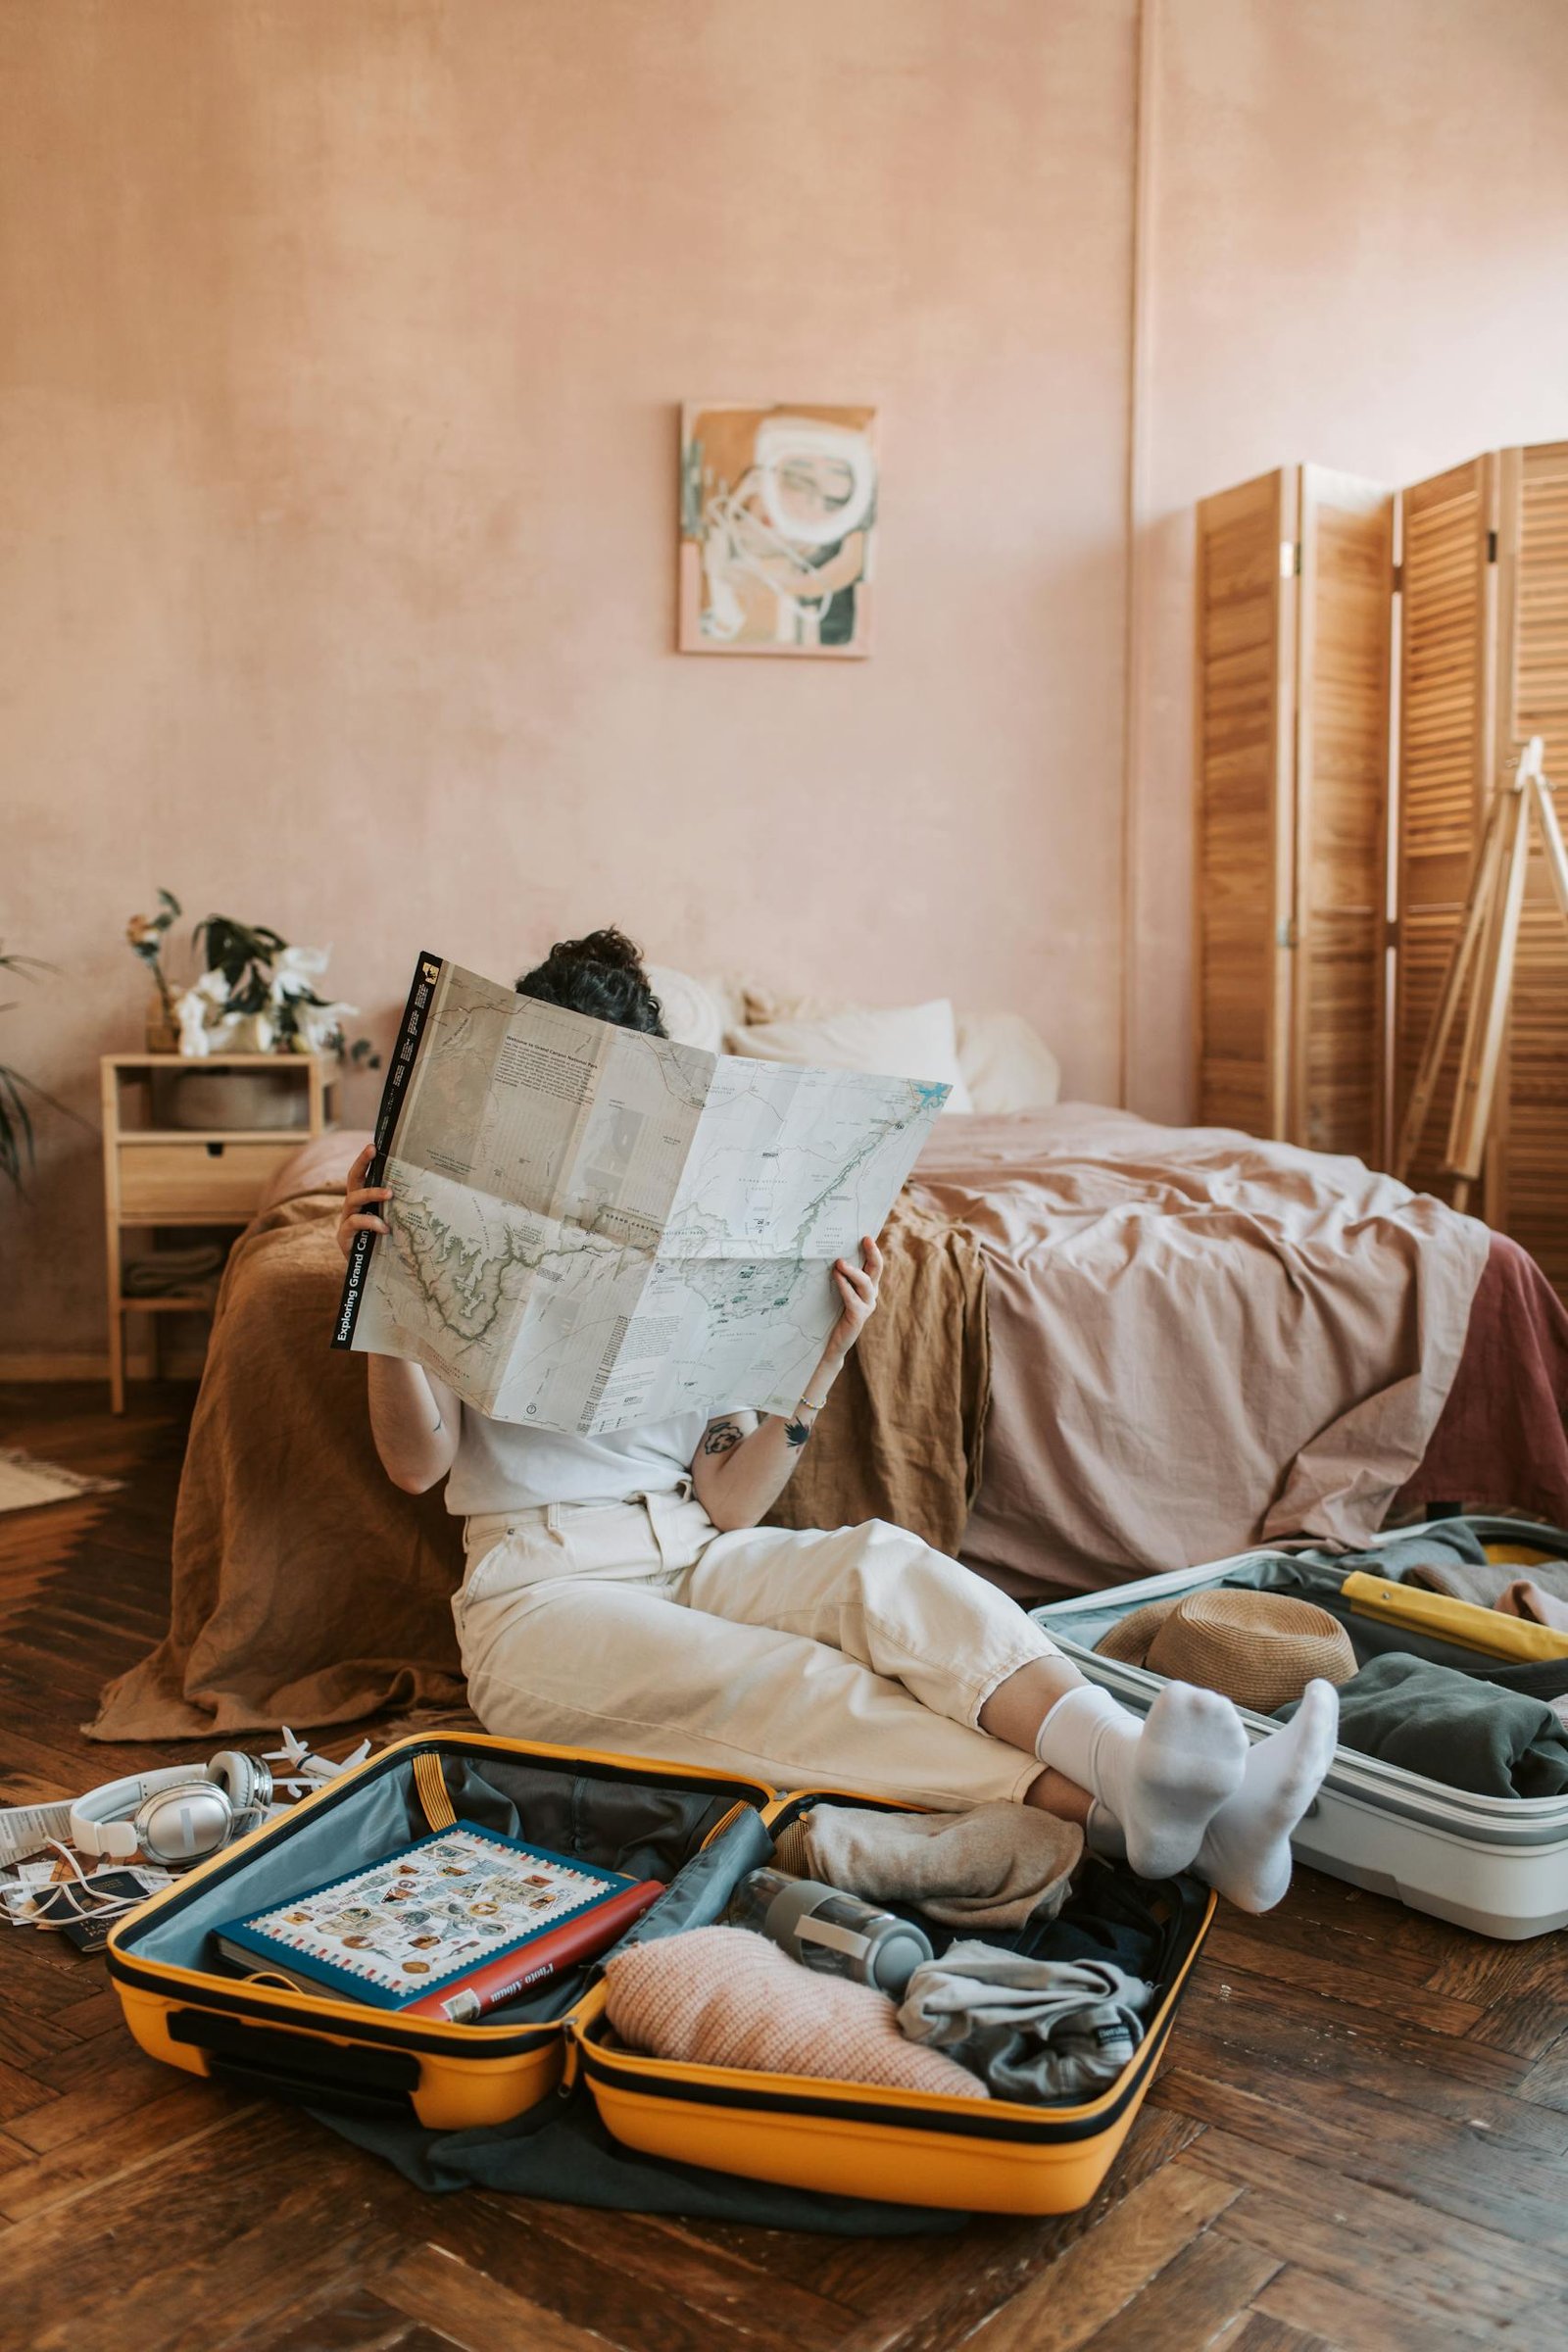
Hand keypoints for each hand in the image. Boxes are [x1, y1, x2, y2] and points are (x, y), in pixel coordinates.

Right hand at [336, 1142, 392, 1262]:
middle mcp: (352, 1208)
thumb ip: (400, 1210)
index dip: (364, 1159)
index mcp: (363, 1202)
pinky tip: (385, 1228)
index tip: (374, 1144)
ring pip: (353, 1199)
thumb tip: (428, 1192)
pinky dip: (371, 1223)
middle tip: (373, 1151)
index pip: (361, 1175)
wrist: (369, 1274)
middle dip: (360, 1162)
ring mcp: (346, 1221)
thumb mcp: (393, 1224)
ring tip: (390, 1194)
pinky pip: (354, 1223)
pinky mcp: (344, 1238)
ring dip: (372, 1193)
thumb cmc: (384, 1246)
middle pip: (352, 1180)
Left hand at [823, 1235, 882, 1363]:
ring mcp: (866, 1306)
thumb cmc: (830, 1313)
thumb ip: (838, 1276)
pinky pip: (852, 1298)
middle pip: (876, 1270)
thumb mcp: (835, 1291)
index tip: (866, 1235)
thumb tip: (829, 1253)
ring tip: (840, 1262)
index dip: (872, 1250)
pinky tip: (836, 1277)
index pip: (874, 1264)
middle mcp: (870, 1295)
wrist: (829, 1343)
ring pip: (866, 1283)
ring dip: (853, 1271)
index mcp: (866, 1286)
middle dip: (872, 1253)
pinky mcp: (858, 1317)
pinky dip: (844, 1286)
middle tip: (865, 1240)